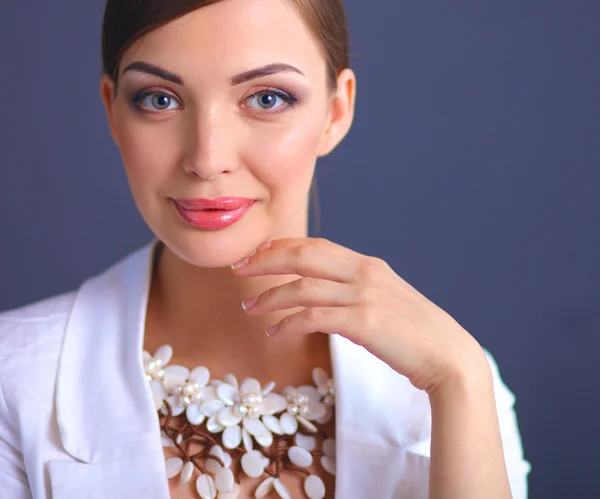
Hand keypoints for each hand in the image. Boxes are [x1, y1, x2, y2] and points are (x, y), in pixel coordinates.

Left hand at [231, 237, 487, 393]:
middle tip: (238, 269)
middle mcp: (364, 272)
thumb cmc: (414, 333)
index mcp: (367, 265)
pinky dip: (288, 323)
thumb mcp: (385, 299)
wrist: (448, 356)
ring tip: (249, 309)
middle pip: (303, 256)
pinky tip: (275, 332)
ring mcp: (364, 295)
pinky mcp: (364, 322)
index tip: (257, 253)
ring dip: (270, 297)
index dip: (282, 247)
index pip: (315, 245)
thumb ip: (356, 289)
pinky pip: (313, 317)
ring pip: (302, 287)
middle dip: (266, 260)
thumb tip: (323, 293)